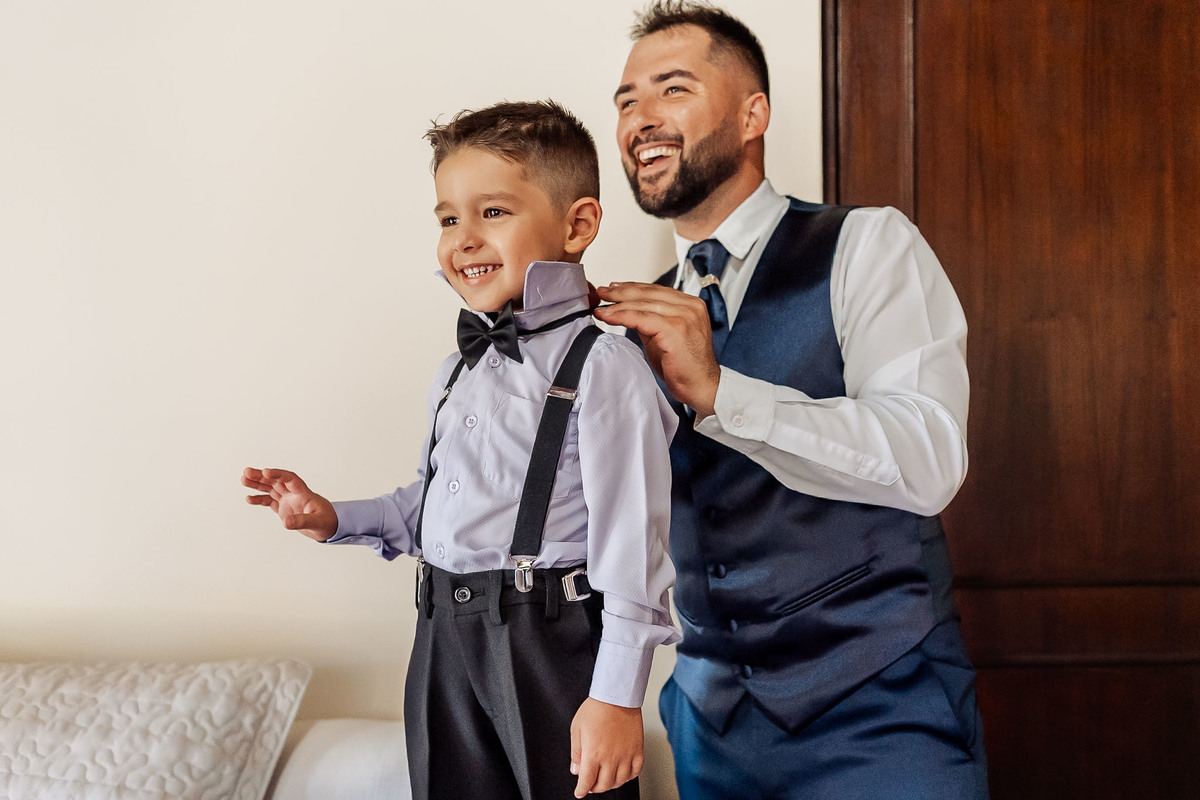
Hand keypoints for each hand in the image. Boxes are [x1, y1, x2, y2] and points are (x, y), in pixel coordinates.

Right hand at [241, 467, 336, 540]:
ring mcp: (288, 500)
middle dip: (262, 476)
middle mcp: (294, 494)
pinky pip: (270, 501)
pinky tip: (249, 498)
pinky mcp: (284, 509)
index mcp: (303, 493)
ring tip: (243, 479)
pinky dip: (260, 499)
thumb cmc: (327, 521)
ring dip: (258, 484)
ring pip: (271, 488)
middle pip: (276, 481)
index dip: (278, 474)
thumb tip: (286, 523)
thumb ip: (302, 521)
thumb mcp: (317, 523)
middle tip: (246, 472)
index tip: (266, 472)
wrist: (330, 527)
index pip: (289, 479)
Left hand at [569, 698, 642, 797]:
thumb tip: (576, 770)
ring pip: (619, 781)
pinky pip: (635, 771)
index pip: (587, 781)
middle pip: (603, 784)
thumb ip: (575, 752)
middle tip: (591, 785)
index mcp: (593, 754)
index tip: (580, 792)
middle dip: (594, 788)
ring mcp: (626, 755)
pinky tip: (622, 774)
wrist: (616, 695)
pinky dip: (628, 777)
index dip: (582, 790)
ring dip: (610, 784)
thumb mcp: (576, 729)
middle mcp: (610, 758)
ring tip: (605, 780)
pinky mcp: (637, 749)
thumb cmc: (596, 708)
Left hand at [594, 282, 720, 416]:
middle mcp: (690, 306)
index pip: (656, 290)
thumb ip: (650, 321)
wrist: (702, 387)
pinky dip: (622, 316)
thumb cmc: (685, 367)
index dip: (632, 288)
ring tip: (600, 308)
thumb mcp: (665, 336)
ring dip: (617, 305)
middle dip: (621, 292)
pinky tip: (608, 317)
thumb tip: (628, 310)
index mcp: (691, 305)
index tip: (613, 288)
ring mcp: (684, 316)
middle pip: (648, 293)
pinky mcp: (675, 329)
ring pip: (643, 304)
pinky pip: (641, 318)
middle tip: (601, 293)